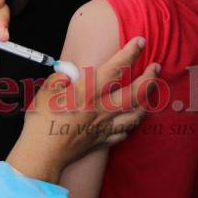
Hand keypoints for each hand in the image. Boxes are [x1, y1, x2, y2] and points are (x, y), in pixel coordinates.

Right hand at [6, 37, 160, 183]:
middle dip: (150, 78)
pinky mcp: (102, 141)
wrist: (42, 155)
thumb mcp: (45, 92)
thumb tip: (67, 75)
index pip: (116, 68)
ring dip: (147, 101)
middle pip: (136, 93)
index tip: (140, 41)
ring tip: (150, 91)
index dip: (130, 53)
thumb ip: (60, 78)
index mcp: (88, 93)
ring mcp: (105, 127)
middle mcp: (102, 109)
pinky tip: (131, 119)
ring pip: (137, 114)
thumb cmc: (41, 123)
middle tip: (156, 67)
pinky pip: (124, 133)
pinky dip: (130, 125)